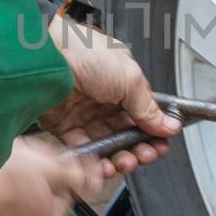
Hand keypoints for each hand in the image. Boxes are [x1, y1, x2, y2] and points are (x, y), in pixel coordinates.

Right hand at [0, 134, 103, 215]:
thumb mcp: (47, 166)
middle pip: (37, 206)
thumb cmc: (0, 177)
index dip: (58, 175)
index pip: (63, 198)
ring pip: (12, 212)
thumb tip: (94, 179)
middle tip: (20, 163)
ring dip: (9, 194)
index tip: (47, 161)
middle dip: (33, 184)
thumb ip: (74, 174)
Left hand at [38, 17, 179, 176]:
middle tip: (145, 155)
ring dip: (119, 157)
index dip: (153, 132)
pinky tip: (103, 163)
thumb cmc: (84, 52)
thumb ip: (149, 107)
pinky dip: (94, 159)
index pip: (143, 114)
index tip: (160, 145)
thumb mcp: (129, 78)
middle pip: (126, 132)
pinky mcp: (63, 125)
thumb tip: (169, 125)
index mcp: (122, 83)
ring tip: (124, 162)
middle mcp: (103, 98)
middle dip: (139, 148)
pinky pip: (82, 148)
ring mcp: (83, 112)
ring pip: (106, 143)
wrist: (46, 56)